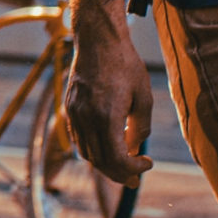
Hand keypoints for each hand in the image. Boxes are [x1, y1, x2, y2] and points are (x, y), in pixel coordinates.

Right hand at [65, 3, 155, 186]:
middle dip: (120, 173)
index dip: (133, 169)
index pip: (117, 159)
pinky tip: (107, 147)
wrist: (98, 40)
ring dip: (105, 164)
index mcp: (107, 116)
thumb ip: (140, 126)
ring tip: (123, 164)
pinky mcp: (69, 108)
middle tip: (136, 177)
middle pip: (100, 161)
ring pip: (87, 153)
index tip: (147, 164)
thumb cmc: (125, 65)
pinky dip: (93, 150)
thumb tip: (135, 148)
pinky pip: (78, 139)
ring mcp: (75, 114)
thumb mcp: (143, 96)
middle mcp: (86, 118)